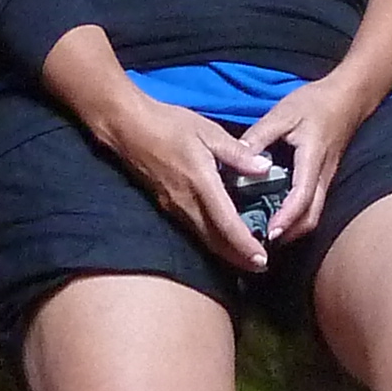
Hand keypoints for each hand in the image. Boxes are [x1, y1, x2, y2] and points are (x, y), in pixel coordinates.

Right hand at [94, 89, 277, 269]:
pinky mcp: (165, 205)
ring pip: (202, 239)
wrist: (127, 126)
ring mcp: (173, 207)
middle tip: (260, 267)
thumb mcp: (208, 131)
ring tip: (245, 258)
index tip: (262, 260)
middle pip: (215, 241)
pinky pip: (192, 229)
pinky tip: (220, 237)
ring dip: (224, 252)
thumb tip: (265, 168)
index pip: (226, 224)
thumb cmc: (168, 124)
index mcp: (201, 184)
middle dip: (238, 258)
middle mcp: (186, 202)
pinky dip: (210, 240)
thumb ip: (237, 153)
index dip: (245, 246)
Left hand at [244, 69, 379, 247]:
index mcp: (312, 160)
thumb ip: (259, 136)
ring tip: (266, 235)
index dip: (286, 217)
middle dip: (289, 234)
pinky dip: (296, 218)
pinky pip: (313, 206)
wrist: (347, 98)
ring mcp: (326, 180)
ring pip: (314, 215)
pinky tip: (276, 217)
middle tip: (262, 243)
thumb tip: (236, 159)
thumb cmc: (315, 103)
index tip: (269, 233)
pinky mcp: (324, 179)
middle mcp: (323, 176)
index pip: (302, 196)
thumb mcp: (282, 114)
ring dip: (293, 229)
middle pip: (312, 217)